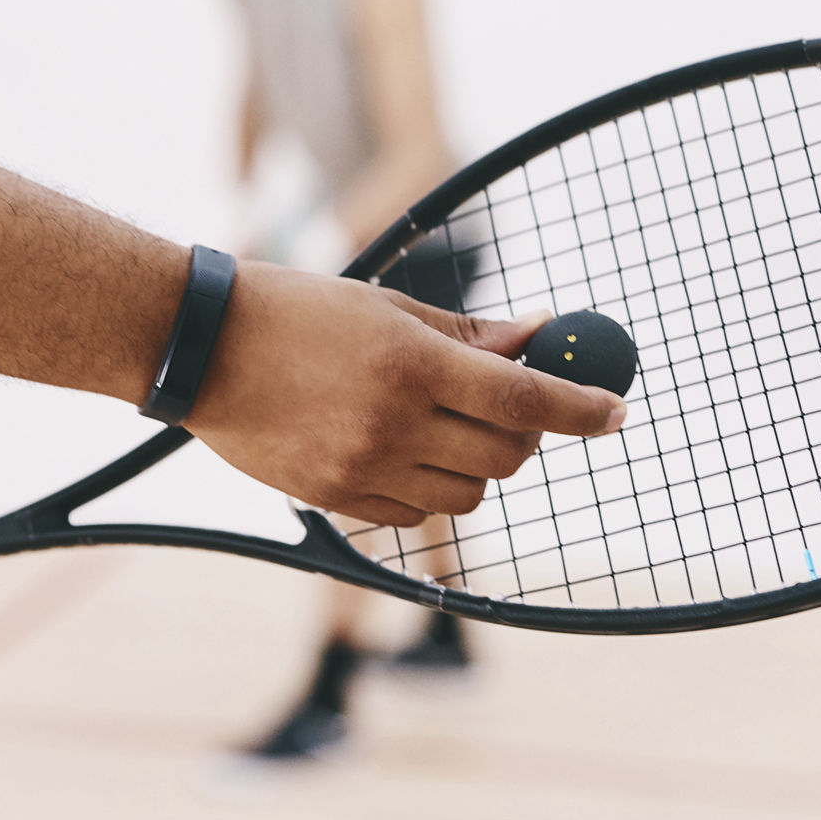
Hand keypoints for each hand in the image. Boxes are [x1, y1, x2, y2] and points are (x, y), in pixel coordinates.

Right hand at [185, 262, 627, 525]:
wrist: (202, 349)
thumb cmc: (295, 308)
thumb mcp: (386, 306)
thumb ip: (469, 333)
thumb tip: (541, 335)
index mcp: (409, 364)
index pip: (523, 397)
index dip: (582, 408)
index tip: (618, 412)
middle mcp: (392, 424)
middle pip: (506, 455)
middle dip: (528, 432)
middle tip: (514, 404)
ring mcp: (362, 470)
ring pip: (468, 494)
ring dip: (481, 462)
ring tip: (448, 422)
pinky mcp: (337, 501)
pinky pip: (417, 513)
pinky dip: (432, 486)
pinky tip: (404, 447)